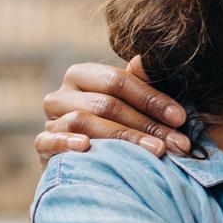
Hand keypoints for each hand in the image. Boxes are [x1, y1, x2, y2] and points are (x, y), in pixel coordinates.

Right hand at [35, 56, 191, 159]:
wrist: (85, 162)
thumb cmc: (115, 126)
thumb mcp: (129, 104)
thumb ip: (139, 83)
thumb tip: (146, 59)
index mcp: (82, 75)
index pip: (118, 81)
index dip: (151, 99)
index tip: (181, 118)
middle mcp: (62, 94)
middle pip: (106, 105)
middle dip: (147, 124)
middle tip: (177, 143)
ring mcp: (50, 120)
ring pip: (84, 122)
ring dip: (124, 137)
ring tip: (156, 151)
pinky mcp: (41, 145)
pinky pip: (49, 141)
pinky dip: (67, 143)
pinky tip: (86, 147)